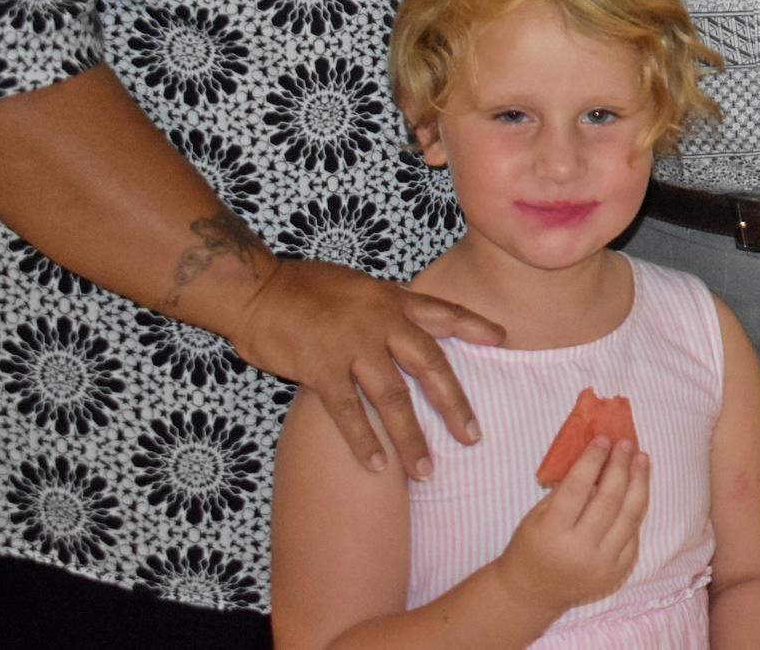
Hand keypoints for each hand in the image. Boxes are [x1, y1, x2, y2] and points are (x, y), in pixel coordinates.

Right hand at [230, 258, 504, 478]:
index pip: (443, 312)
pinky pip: (348, 411)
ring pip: (392, 398)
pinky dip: (363, 440)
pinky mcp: (321, 368)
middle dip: (454, 403)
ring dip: (411, 437)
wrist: (257, 289)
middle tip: (473, 436)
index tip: (501, 338)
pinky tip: (376, 466)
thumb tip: (408, 324)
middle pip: (430, 365)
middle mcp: (381, 322)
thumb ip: (385, 308)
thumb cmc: (304, 288)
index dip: (473, 325)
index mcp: (392, 300)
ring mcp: (352, 346)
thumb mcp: (358, 286)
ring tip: (426, 471)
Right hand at [498, 438, 651, 616]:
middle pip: (609, 500)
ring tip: (642, 459)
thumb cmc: (531, 546)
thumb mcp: (537, 516)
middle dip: (620, 466)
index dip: (593, 460)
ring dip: (639, 482)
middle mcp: (580, 550)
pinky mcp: (618, 571)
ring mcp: (602, 563)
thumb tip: (598, 458)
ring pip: (630, 515)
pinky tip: (638, 488)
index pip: (577, 488)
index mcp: (552, 533)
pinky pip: (634, 533)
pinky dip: (637, 508)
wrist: (533, 592)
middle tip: (626, 444)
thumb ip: (566, 491)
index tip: (604, 439)